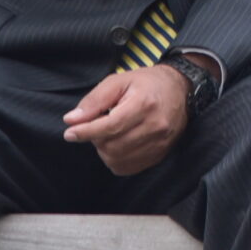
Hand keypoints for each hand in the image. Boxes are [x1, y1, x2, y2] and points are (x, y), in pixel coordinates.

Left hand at [63, 66, 190, 175]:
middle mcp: (155, 126)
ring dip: (104, 150)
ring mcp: (160, 143)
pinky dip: (115, 160)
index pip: (110, 126)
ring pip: (118, 159)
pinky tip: (117, 145)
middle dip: (95, 139)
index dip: (86, 132)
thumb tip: (72, 120)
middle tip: (95, 127)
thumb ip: (94, 100)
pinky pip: (128, 168)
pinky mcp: (160, 154)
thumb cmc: (147, 83)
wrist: (180, 89)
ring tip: (108, 134)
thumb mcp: (119, 81)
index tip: (70, 133)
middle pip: (112, 146)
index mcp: (144, 104)